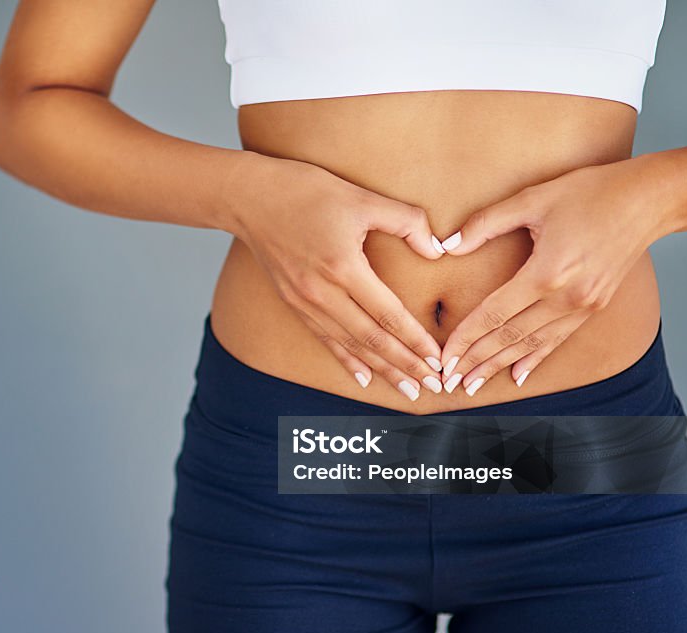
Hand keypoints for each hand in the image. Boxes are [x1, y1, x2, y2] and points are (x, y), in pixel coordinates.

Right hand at [225, 153, 446, 399]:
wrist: (249, 197)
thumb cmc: (305, 190)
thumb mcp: (361, 197)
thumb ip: (406, 221)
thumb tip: (436, 248)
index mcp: (342, 267)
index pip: (387, 314)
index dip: (415, 339)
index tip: (437, 359)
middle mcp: (321, 292)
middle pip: (372, 339)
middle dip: (405, 364)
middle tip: (433, 385)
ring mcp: (304, 301)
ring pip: (350, 345)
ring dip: (382, 369)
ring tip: (408, 388)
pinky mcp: (293, 303)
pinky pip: (325, 339)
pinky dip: (347, 360)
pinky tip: (365, 376)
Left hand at [436, 158, 662, 395]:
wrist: (650, 199)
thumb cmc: (592, 193)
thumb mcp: (533, 198)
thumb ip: (486, 223)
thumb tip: (448, 244)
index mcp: (547, 273)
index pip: (494, 315)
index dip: (466, 338)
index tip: (445, 356)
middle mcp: (566, 297)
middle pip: (510, 337)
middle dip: (477, 360)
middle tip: (450, 380)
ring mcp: (583, 306)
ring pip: (532, 344)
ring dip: (500, 365)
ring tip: (475, 383)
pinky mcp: (595, 307)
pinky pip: (558, 339)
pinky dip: (535, 358)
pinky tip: (518, 375)